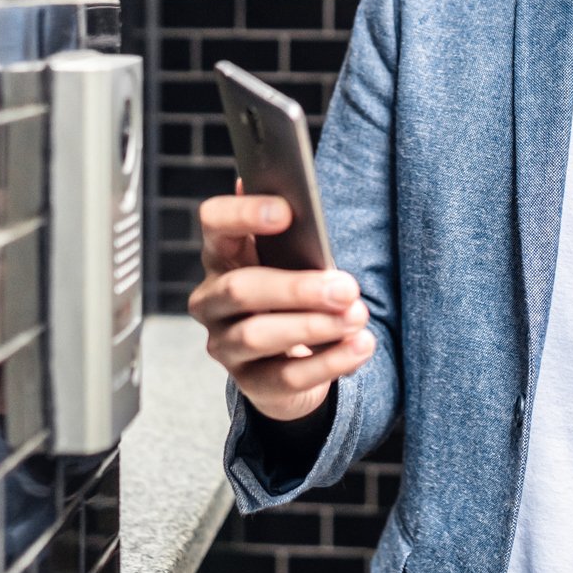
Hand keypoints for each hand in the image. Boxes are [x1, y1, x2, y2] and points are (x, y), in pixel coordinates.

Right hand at [187, 180, 376, 421]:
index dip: (243, 214)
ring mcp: (226, 345)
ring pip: (258, 336)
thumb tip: (291, 189)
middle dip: (297, 289)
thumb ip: (293, 232)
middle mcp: (212, 300)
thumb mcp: (293, 260)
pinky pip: (287, 376)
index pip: (214, 223)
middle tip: (346, 287)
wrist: (290, 360)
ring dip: (314, 326)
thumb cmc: (292, 295)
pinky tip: (359, 346)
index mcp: (222, 256)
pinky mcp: (251, 384)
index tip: (286, 212)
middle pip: (239, 289)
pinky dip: (329, 361)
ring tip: (356, 316)